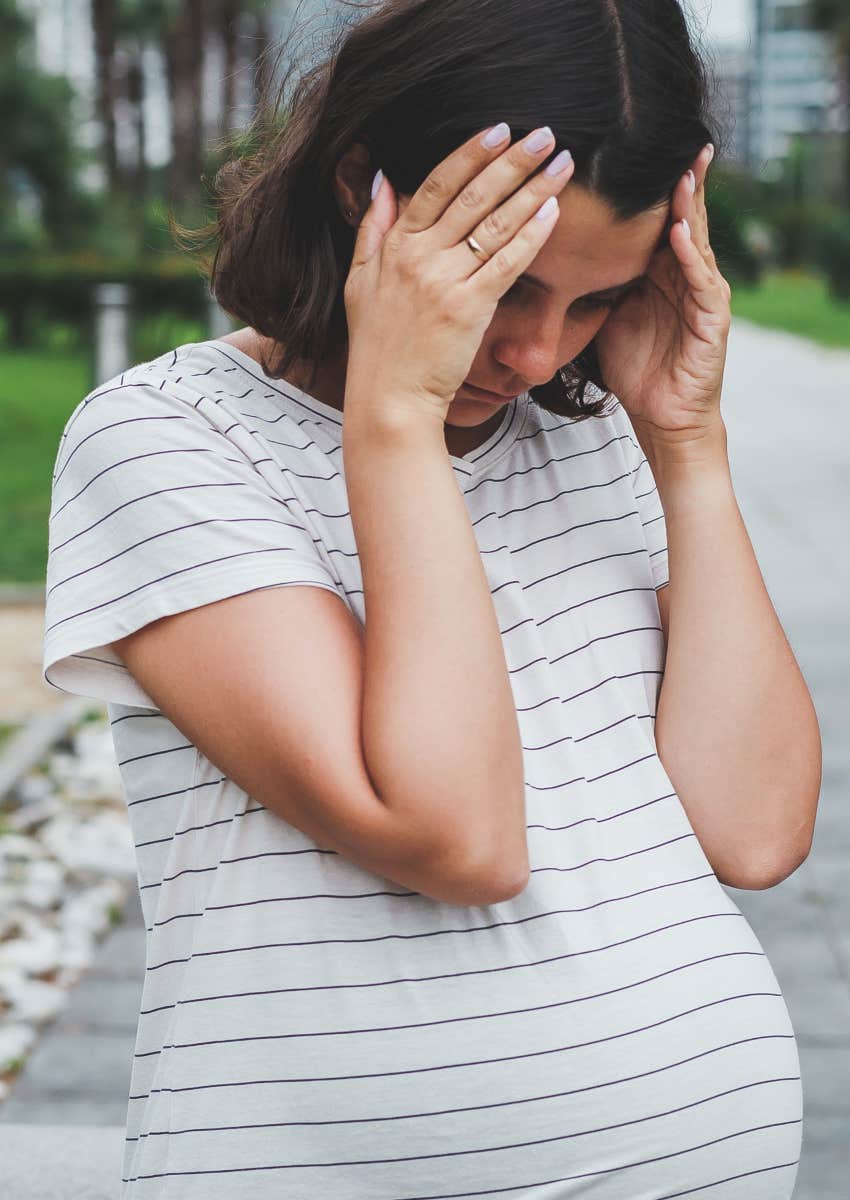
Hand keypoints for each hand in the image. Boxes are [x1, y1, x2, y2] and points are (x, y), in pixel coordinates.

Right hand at [342, 122, 574, 427]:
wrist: (389, 399)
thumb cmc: (378, 347)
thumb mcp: (359, 282)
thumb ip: (371, 229)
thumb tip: (381, 180)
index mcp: (396, 246)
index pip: (436, 184)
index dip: (470, 153)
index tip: (499, 130)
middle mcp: (419, 256)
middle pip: (473, 195)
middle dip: (513, 161)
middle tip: (545, 135)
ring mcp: (444, 281)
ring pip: (495, 223)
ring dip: (533, 189)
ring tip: (562, 164)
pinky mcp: (468, 309)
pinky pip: (506, 263)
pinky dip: (531, 234)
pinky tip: (554, 211)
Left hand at [593, 143, 731, 446]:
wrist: (661, 416)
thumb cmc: (635, 367)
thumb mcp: (607, 314)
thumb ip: (594, 280)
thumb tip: (550, 253)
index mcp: (662, 271)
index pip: (658, 217)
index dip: (651, 185)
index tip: (637, 147)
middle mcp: (687, 275)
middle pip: (684, 216)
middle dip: (682, 178)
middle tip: (679, 137)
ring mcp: (704, 294)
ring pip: (697, 240)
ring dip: (690, 206)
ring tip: (683, 171)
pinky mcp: (713, 319)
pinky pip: (702, 281)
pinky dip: (690, 256)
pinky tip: (679, 232)